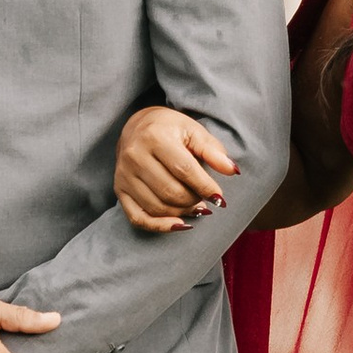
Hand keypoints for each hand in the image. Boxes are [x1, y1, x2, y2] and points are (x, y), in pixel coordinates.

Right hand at [114, 106, 235, 233]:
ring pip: (158, 207)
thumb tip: (233, 171)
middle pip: (171, 192)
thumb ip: (213, 151)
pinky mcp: (119, 190)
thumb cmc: (171, 129)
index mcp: (155, 137)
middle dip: (194, 200)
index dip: (205, 187)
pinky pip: (138, 218)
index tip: (219, 197)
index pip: (184, 170)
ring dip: (182, 212)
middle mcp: (135, 156)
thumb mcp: (194, 131)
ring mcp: (124, 175)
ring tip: (196, 206)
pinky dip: (160, 227)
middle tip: (206, 199)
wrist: (137, 126)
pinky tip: (180, 223)